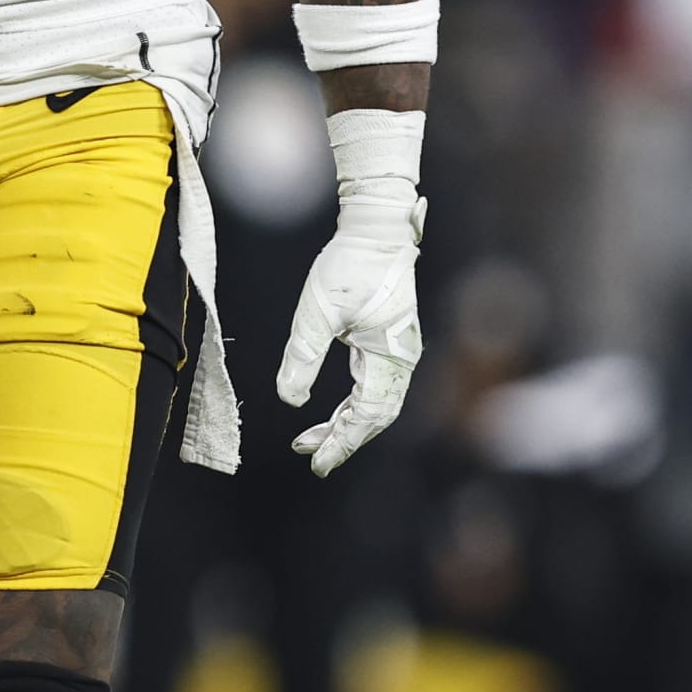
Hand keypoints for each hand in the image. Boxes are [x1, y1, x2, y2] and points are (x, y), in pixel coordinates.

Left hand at [277, 185, 424, 475]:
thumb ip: (303, 357)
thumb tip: (289, 399)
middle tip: (311, 457)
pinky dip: (352, 403)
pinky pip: (374, 385)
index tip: (317, 462)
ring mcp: (399, 351)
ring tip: (310, 438)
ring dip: (345, 423)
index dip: (342, 442)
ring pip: (375, 403)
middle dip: (343, 438)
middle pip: (375, 416)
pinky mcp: (390, 341)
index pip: (367, 415)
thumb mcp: (318, 312)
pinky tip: (330, 410)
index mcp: (390, 356)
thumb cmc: (350, 265)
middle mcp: (402, 359)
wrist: (377, 229)